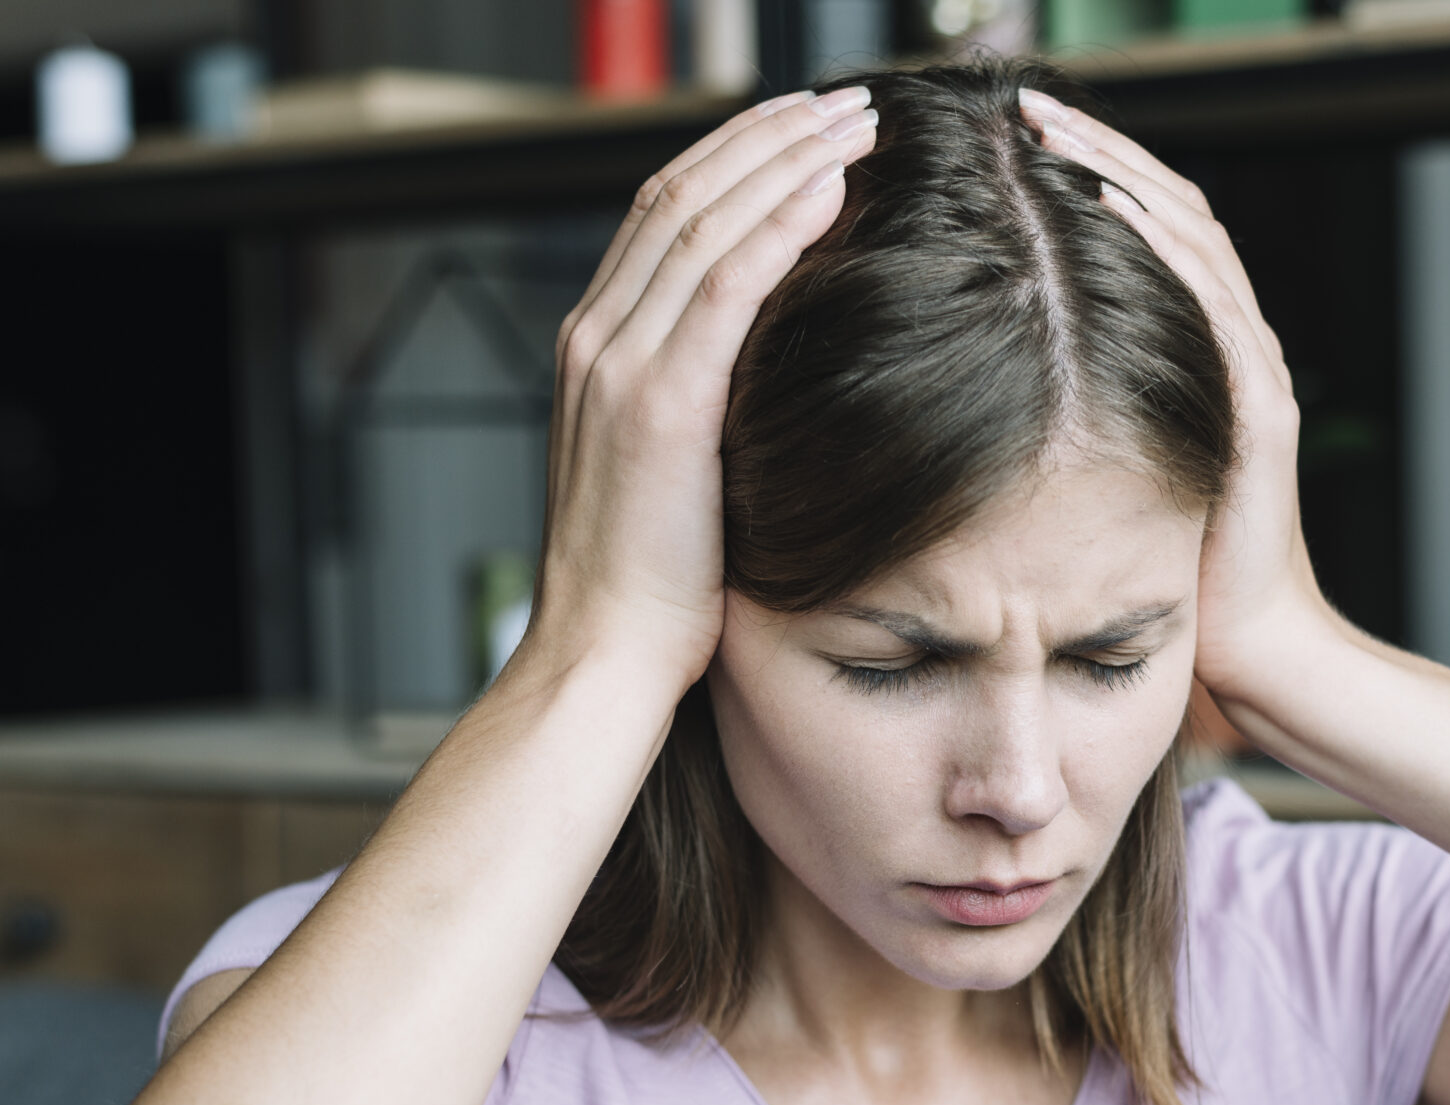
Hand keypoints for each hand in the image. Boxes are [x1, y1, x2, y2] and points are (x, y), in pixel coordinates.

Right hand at [526, 87, 882, 695]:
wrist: (604, 658)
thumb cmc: (657, 591)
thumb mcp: (679, 477)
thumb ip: (708, 410)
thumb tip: (778, 377)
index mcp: (598, 350)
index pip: (664, 217)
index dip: (736, 161)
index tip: (805, 130)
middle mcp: (598, 340)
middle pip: (680, 194)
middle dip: (766, 137)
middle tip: (843, 102)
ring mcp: (619, 367)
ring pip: (703, 221)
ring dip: (784, 161)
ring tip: (852, 124)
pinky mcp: (659, 406)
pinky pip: (723, 286)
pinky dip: (777, 226)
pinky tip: (831, 191)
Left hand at [1021, 89, 1339, 713]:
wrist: (1259, 660)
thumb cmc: (1175, 588)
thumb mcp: (1105, 484)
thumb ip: (1069, 424)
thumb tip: (976, 387)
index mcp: (1199, 359)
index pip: (1149, 233)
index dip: (1088, 174)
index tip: (1014, 139)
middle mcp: (1232, 349)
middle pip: (1173, 211)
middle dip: (1099, 151)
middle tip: (1026, 107)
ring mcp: (1252, 373)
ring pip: (1193, 239)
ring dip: (1121, 175)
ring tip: (1053, 134)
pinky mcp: (1261, 412)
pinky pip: (1212, 305)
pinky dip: (1161, 246)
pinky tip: (1107, 208)